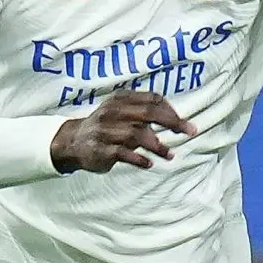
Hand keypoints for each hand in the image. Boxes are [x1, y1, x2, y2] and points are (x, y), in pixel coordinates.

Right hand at [50, 91, 198, 172]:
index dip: (172, 110)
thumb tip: (175, 121)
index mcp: (121, 99)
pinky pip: (123, 153)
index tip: (185, 123)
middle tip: (189, 132)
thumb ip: (143, 114)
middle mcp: (113, 111)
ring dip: (158, 145)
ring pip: (137, 134)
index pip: (152, 99)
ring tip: (170, 155)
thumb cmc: (106, 128)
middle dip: (172, 122)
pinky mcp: (100, 148)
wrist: (73, 142)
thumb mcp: (121, 113)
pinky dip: (139, 159)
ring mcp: (105, 130)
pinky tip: (149, 163)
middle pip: (148, 113)